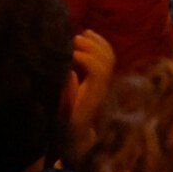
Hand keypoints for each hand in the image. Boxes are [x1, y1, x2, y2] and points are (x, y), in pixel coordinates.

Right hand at [62, 30, 116, 160]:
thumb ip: (67, 97)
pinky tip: (88, 33)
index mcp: (92, 97)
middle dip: (90, 46)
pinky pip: (107, 56)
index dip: (86, 58)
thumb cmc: (65, 129)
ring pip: (109, 56)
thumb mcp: (63, 117)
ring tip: (80, 35)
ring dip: (96, 41)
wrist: (76, 138)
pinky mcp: (101, 78)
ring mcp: (104, 83)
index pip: (98, 72)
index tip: (69, 54)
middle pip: (106, 61)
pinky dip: (100, 42)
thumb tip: (70, 73)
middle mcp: (102, 89)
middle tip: (72, 40)